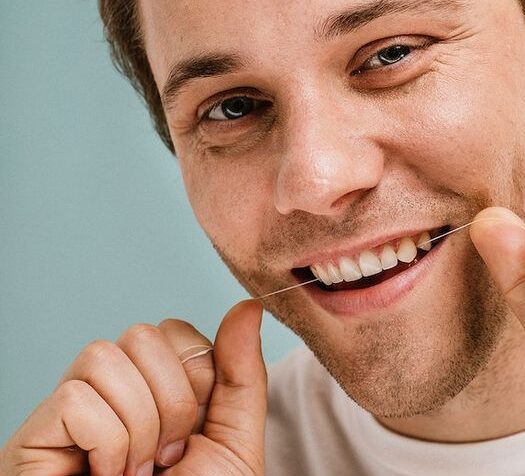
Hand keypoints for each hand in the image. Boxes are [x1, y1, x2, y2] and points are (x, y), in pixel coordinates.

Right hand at [0, 300, 265, 475]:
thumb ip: (242, 374)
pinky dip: (106, 443)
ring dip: (139, 424)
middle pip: (143, 335)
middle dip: (172, 401)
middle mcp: (111, 390)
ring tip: (137, 471)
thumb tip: (250, 305)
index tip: (192, 433)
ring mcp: (71, 411)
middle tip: (167, 456)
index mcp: (156, 387)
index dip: (196, 376)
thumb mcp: (233, 442)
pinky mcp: (35, 437)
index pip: (173, 330)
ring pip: (105, 356)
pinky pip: (75, 398)